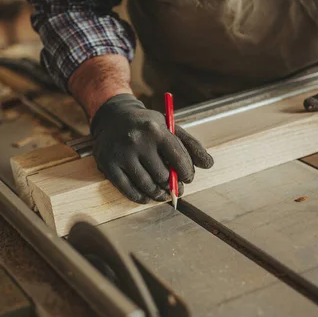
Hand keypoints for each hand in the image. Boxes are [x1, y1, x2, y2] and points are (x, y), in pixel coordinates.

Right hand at [91, 94, 213, 203]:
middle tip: (175, 188)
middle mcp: (137, 140)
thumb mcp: (170, 128)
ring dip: (159, 194)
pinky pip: (129, 191)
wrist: (113, 118)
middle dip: (173, 185)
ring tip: (164, 193)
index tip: (188, 178)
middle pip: (162, 176)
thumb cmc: (147, 126)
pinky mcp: (108, 165)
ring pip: (147, 186)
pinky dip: (142, 198)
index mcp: (155, 129)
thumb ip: (191, 146)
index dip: (187, 173)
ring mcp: (121, 154)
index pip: (178, 159)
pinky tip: (148, 196)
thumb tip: (209, 164)